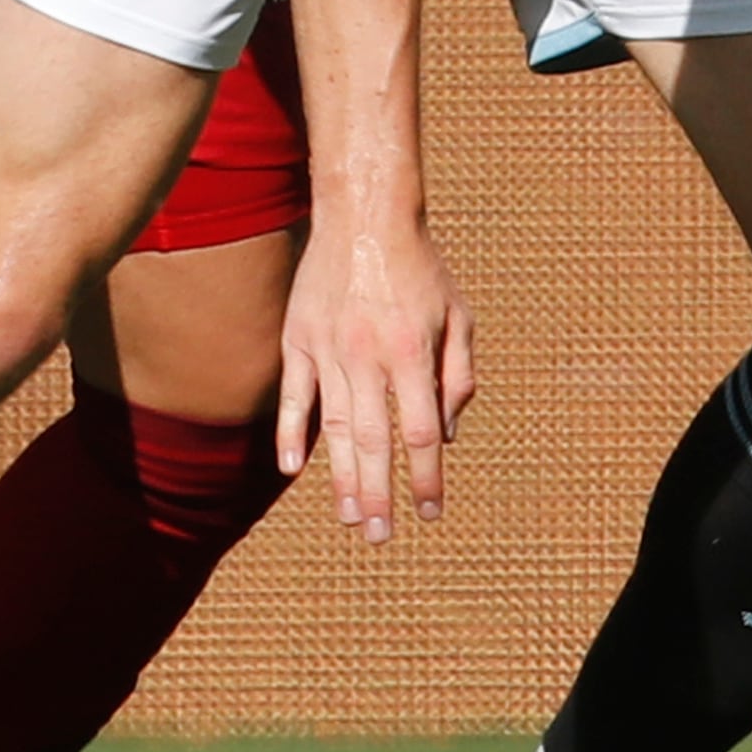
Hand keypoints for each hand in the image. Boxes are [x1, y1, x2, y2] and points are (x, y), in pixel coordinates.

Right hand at [277, 204, 474, 540]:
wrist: (365, 215)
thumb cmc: (420, 269)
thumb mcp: (458, 316)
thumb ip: (457, 377)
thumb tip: (444, 435)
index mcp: (412, 352)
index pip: (419, 431)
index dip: (425, 476)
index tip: (429, 512)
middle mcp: (369, 355)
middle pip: (374, 439)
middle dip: (379, 493)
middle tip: (380, 537)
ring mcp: (329, 347)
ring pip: (333, 426)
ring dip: (341, 476)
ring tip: (350, 516)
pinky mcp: (299, 338)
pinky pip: (296, 394)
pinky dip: (292, 433)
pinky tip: (292, 469)